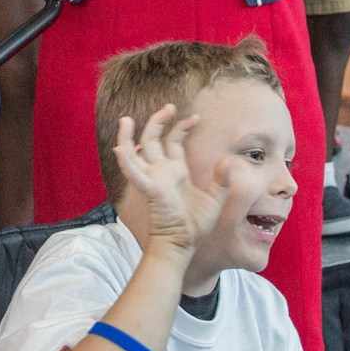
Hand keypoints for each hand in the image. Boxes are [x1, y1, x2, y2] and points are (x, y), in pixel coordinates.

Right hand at [113, 104, 253, 256]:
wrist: (183, 244)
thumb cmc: (195, 224)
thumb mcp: (215, 198)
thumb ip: (221, 179)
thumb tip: (228, 159)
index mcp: (175, 171)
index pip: (173, 141)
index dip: (181, 127)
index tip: (195, 118)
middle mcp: (161, 171)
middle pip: (153, 139)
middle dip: (158, 121)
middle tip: (169, 106)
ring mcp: (152, 178)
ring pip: (135, 151)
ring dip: (128, 135)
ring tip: (127, 118)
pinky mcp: (149, 188)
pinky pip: (133, 173)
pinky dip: (126, 161)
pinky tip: (121, 147)